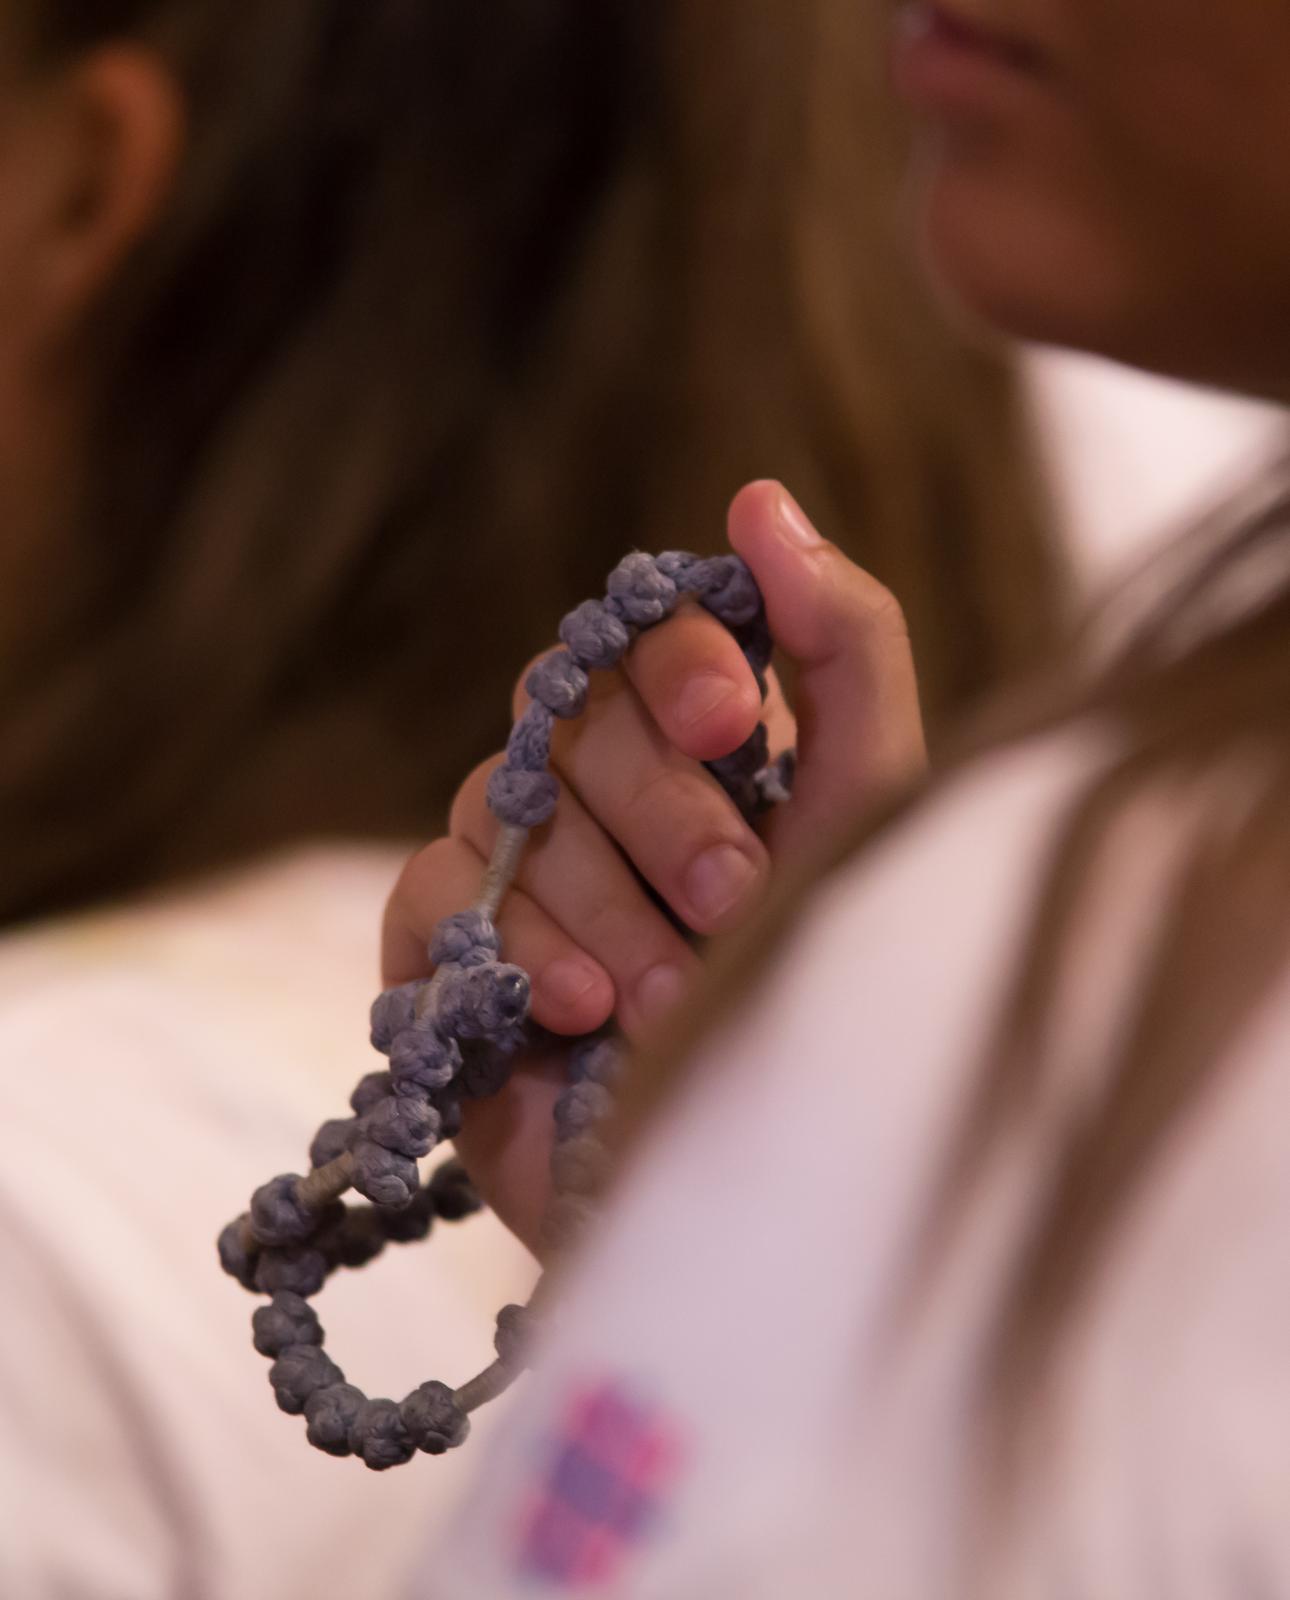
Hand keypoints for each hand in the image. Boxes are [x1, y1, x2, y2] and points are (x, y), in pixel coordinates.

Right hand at [382, 481, 925, 1252]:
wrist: (764, 1180)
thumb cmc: (835, 996)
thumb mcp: (870, 815)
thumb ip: (843, 648)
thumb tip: (758, 495)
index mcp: (698, 750)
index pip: (646, 636)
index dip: (675, 659)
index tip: (726, 719)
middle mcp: (600, 793)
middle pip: (570, 713)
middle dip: (657, 808)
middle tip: (733, 898)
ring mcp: (516, 871)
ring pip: (503, 801)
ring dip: (603, 901)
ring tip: (675, 993)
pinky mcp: (446, 957)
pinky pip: (434, 892)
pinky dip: (516, 942)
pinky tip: (577, 1009)